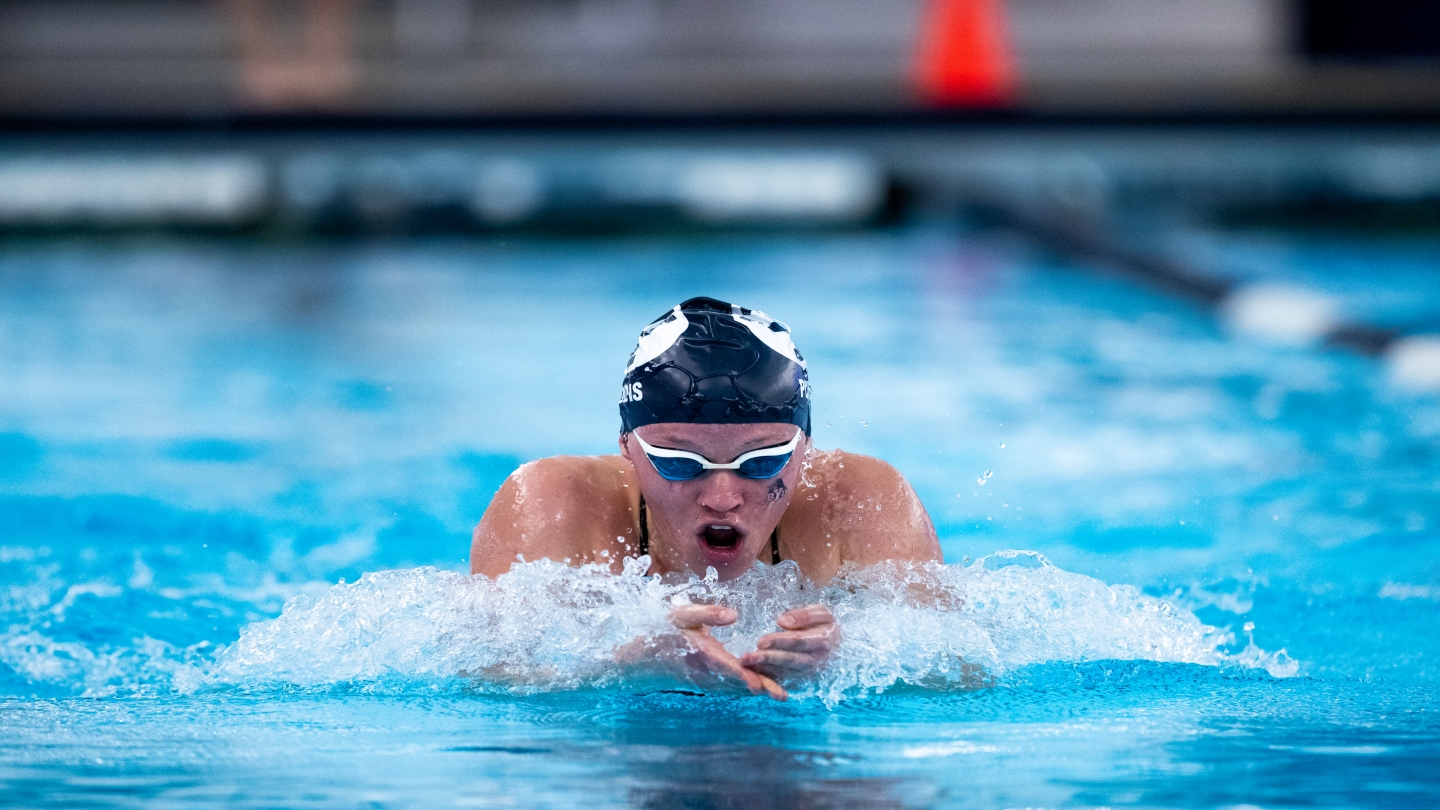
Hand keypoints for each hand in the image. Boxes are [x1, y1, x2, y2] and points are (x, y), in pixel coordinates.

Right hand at [647, 604, 787, 700]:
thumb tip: (734, 615)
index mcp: (700, 653)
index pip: (725, 666)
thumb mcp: (681, 615)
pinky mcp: (710, 685)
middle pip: (736, 682)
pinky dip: (748, 690)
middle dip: (759, 688)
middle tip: (782, 695)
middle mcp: (706, 673)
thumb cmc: (664, 632)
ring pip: (736, 688)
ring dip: (758, 691)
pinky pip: (731, 689)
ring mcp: (707, 682)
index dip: (742, 675)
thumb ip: (707, 613)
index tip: (759, 684)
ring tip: (782, 695)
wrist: (644, 661)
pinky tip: (766, 690)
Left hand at [740, 604, 838, 680]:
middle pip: (790, 660)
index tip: (760, 641)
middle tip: (748, 657)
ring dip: (765, 670)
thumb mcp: (821, 613)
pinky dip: (768, 678)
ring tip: (746, 664)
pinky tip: (752, 673)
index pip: (799, 641)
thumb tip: (782, 622)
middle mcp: (816, 660)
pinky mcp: (801, 679)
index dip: (780, 642)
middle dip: (768, 659)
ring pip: (785, 672)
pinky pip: (783, 680)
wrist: (839, 646)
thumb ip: (804, 615)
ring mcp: (808, 672)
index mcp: (823, 641)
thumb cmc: (825, 624)